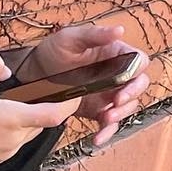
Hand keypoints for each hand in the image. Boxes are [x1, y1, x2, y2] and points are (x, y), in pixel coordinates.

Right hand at [0, 54, 84, 170]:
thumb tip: (5, 69)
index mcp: (11, 119)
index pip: (54, 114)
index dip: (70, 103)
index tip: (75, 93)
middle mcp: (14, 139)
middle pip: (43, 122)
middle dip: (43, 106)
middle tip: (35, 90)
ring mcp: (6, 152)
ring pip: (27, 132)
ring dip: (23, 116)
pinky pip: (14, 141)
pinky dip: (11, 127)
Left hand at [22, 22, 150, 150]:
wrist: (32, 74)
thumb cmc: (53, 51)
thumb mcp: (70, 38)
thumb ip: (94, 34)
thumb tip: (120, 30)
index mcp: (115, 53)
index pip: (139, 62)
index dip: (136, 74)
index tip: (123, 84)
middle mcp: (117, 74)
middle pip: (138, 86)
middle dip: (130, 98)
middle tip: (115, 105)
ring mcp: (109, 93)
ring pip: (127, 107)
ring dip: (120, 115)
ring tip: (106, 120)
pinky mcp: (98, 110)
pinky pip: (109, 124)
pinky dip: (106, 133)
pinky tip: (97, 139)